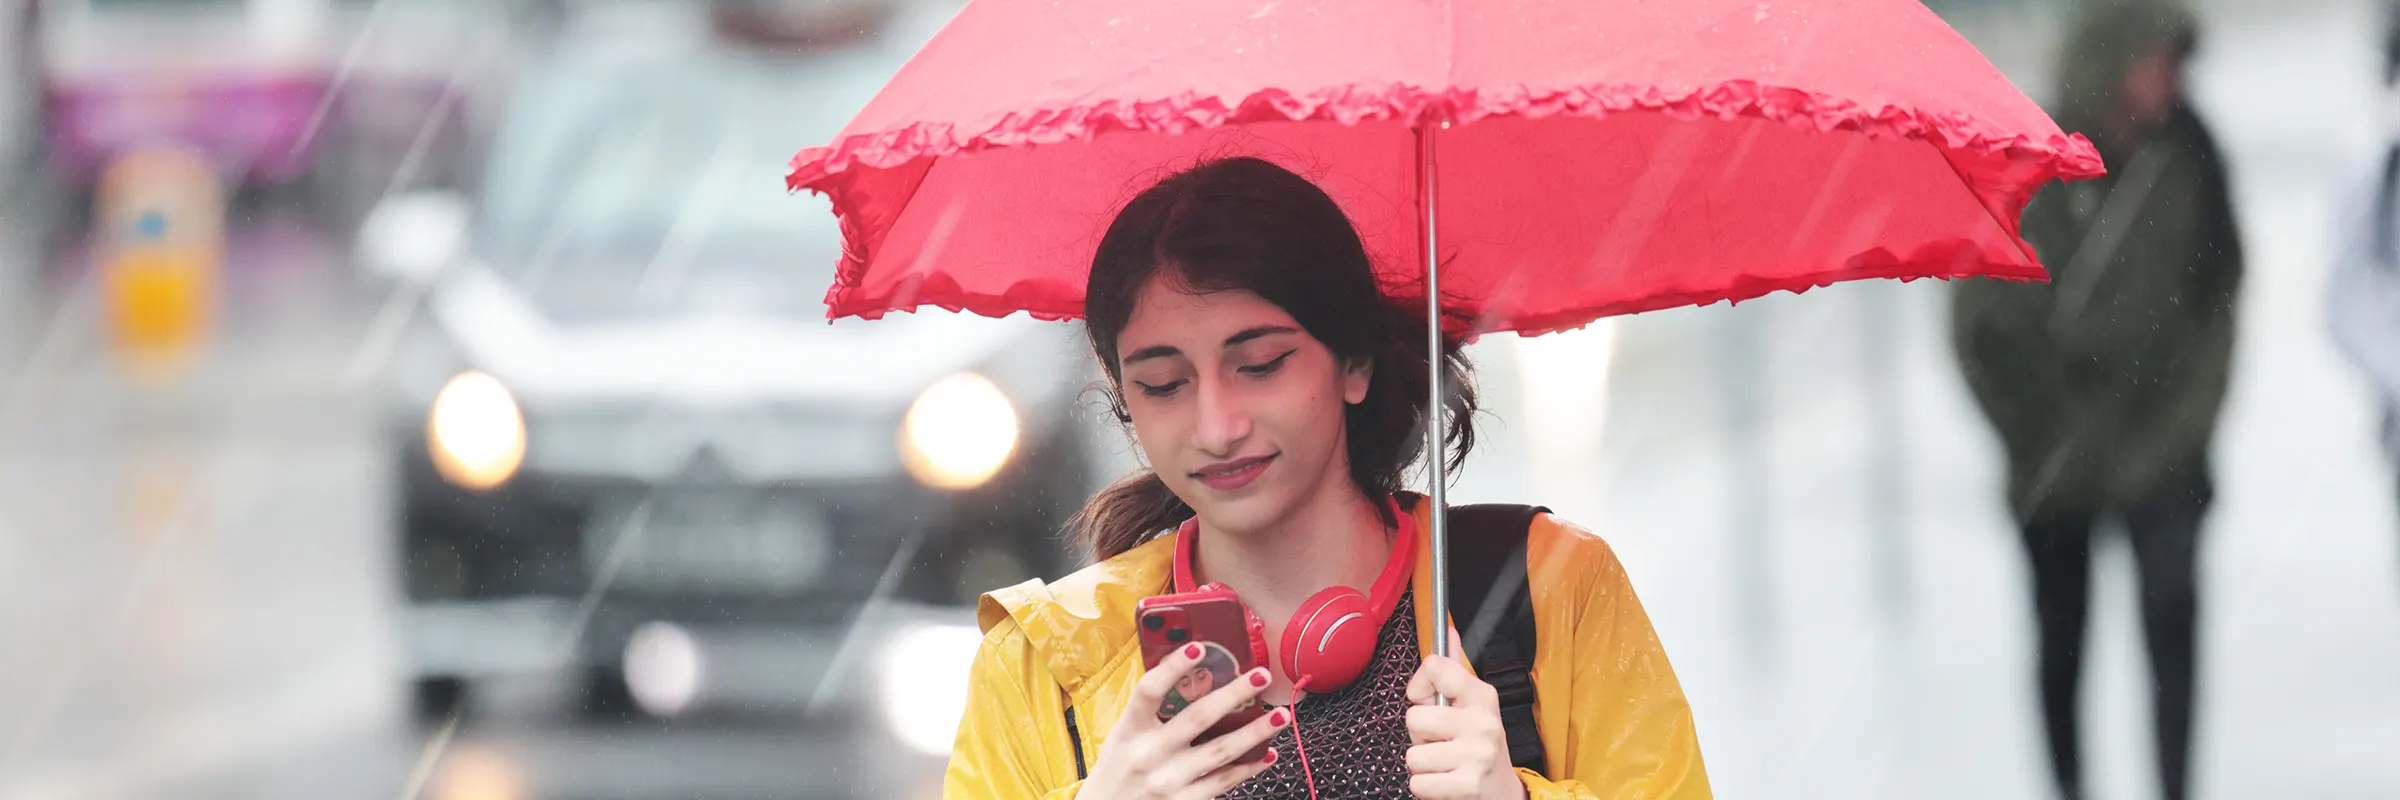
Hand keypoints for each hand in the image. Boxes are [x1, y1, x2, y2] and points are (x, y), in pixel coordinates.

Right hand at [1080, 644, 1289, 798]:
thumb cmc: (1119, 769)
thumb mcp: (1122, 737)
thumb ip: (1150, 711)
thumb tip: (1191, 673)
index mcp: (1129, 730)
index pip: (1149, 691)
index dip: (1173, 668)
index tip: (1199, 648)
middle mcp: (1149, 754)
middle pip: (1198, 718)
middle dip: (1234, 693)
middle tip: (1262, 675)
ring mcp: (1169, 781)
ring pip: (1221, 751)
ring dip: (1255, 732)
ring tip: (1281, 715)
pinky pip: (1224, 781)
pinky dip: (1248, 768)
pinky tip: (1267, 754)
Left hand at [1405, 654, 1527, 799]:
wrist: (1501, 794)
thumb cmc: (1477, 747)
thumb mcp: (1472, 706)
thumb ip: (1453, 671)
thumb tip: (1447, 630)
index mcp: (1482, 696)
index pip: (1436, 666)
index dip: (1420, 686)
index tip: (1429, 700)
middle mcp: (1483, 722)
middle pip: (1414, 717)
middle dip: (1420, 736)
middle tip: (1442, 742)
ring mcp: (1478, 755)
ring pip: (1413, 755)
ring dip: (1423, 765)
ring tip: (1445, 764)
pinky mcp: (1468, 785)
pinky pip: (1418, 783)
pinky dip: (1426, 788)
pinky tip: (1446, 783)